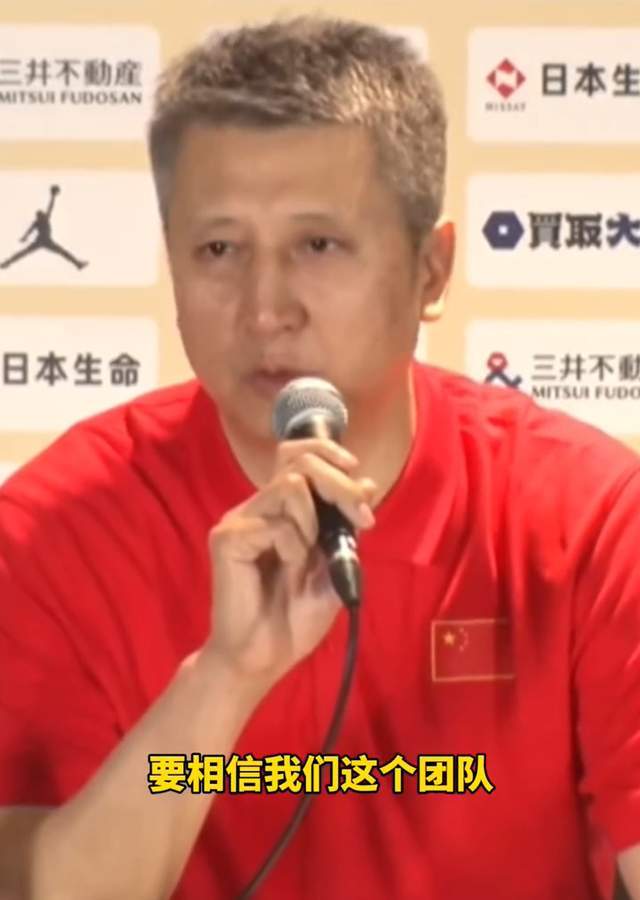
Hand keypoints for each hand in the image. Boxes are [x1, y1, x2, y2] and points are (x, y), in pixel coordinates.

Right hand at [206, 439, 376, 693]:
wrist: (265, 657)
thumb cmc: (295, 616)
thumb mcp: (335, 565)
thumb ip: (347, 525)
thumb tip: (368, 483)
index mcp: (280, 509)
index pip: (297, 454)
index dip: (329, 453)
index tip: (358, 478)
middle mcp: (258, 506)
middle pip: (297, 461)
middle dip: (339, 483)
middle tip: (360, 517)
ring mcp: (240, 520)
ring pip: (289, 486)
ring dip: (314, 521)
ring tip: (308, 556)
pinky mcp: (228, 538)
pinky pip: (276, 525)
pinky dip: (294, 547)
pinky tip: (288, 571)